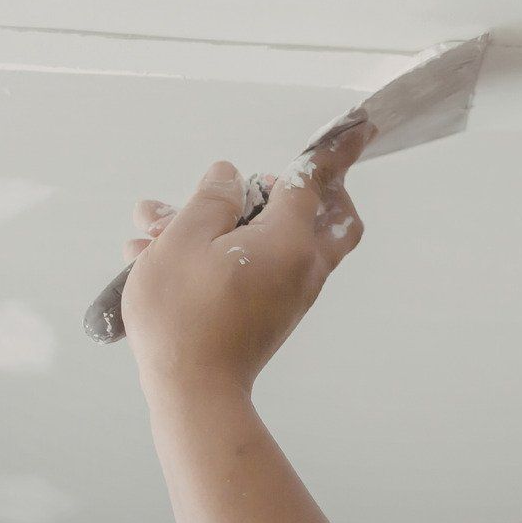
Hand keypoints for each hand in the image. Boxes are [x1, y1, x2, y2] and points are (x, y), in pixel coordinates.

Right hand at [121, 120, 374, 401]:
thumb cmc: (184, 318)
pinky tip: (160, 253)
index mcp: (289, 239)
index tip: (361, 126)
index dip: (336, 149)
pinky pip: (259, 267)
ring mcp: (291, 292)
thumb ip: (212, 199)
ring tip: (160, 222)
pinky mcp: (272, 312)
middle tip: (254, 185)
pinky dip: (225, 253)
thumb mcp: (183, 241)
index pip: (316, 179)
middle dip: (294, 189)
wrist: (194, 395)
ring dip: (231, 223)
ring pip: (279, 239)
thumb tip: (229, 176)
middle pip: (325, 214)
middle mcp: (303, 264)